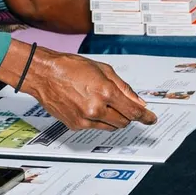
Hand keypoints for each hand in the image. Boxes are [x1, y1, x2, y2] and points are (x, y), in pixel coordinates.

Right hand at [8, 47, 158, 129]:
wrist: (45, 75)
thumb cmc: (71, 67)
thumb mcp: (103, 70)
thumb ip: (124, 87)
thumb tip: (138, 102)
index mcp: (105, 92)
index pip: (133, 111)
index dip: (145, 117)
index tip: (151, 119)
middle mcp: (96, 108)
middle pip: (123, 122)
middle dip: (128, 115)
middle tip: (125, 106)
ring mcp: (84, 119)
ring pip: (111, 127)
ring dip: (114, 118)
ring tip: (105, 103)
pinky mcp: (75, 125)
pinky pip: (95, 127)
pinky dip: (99, 119)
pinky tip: (90, 106)